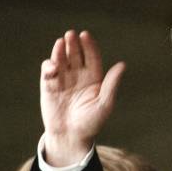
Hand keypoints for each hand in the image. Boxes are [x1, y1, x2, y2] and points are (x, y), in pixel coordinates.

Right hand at [40, 30, 125, 165]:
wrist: (71, 136)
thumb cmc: (92, 122)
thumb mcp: (105, 103)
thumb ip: (111, 84)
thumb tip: (122, 64)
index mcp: (94, 78)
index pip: (92, 58)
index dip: (89, 46)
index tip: (86, 35)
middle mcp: (79, 76)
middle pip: (76, 55)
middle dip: (74, 44)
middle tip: (71, 34)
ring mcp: (63, 80)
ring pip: (61, 60)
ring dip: (61, 51)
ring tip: (61, 42)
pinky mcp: (49, 86)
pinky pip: (48, 71)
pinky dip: (49, 66)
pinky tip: (53, 65)